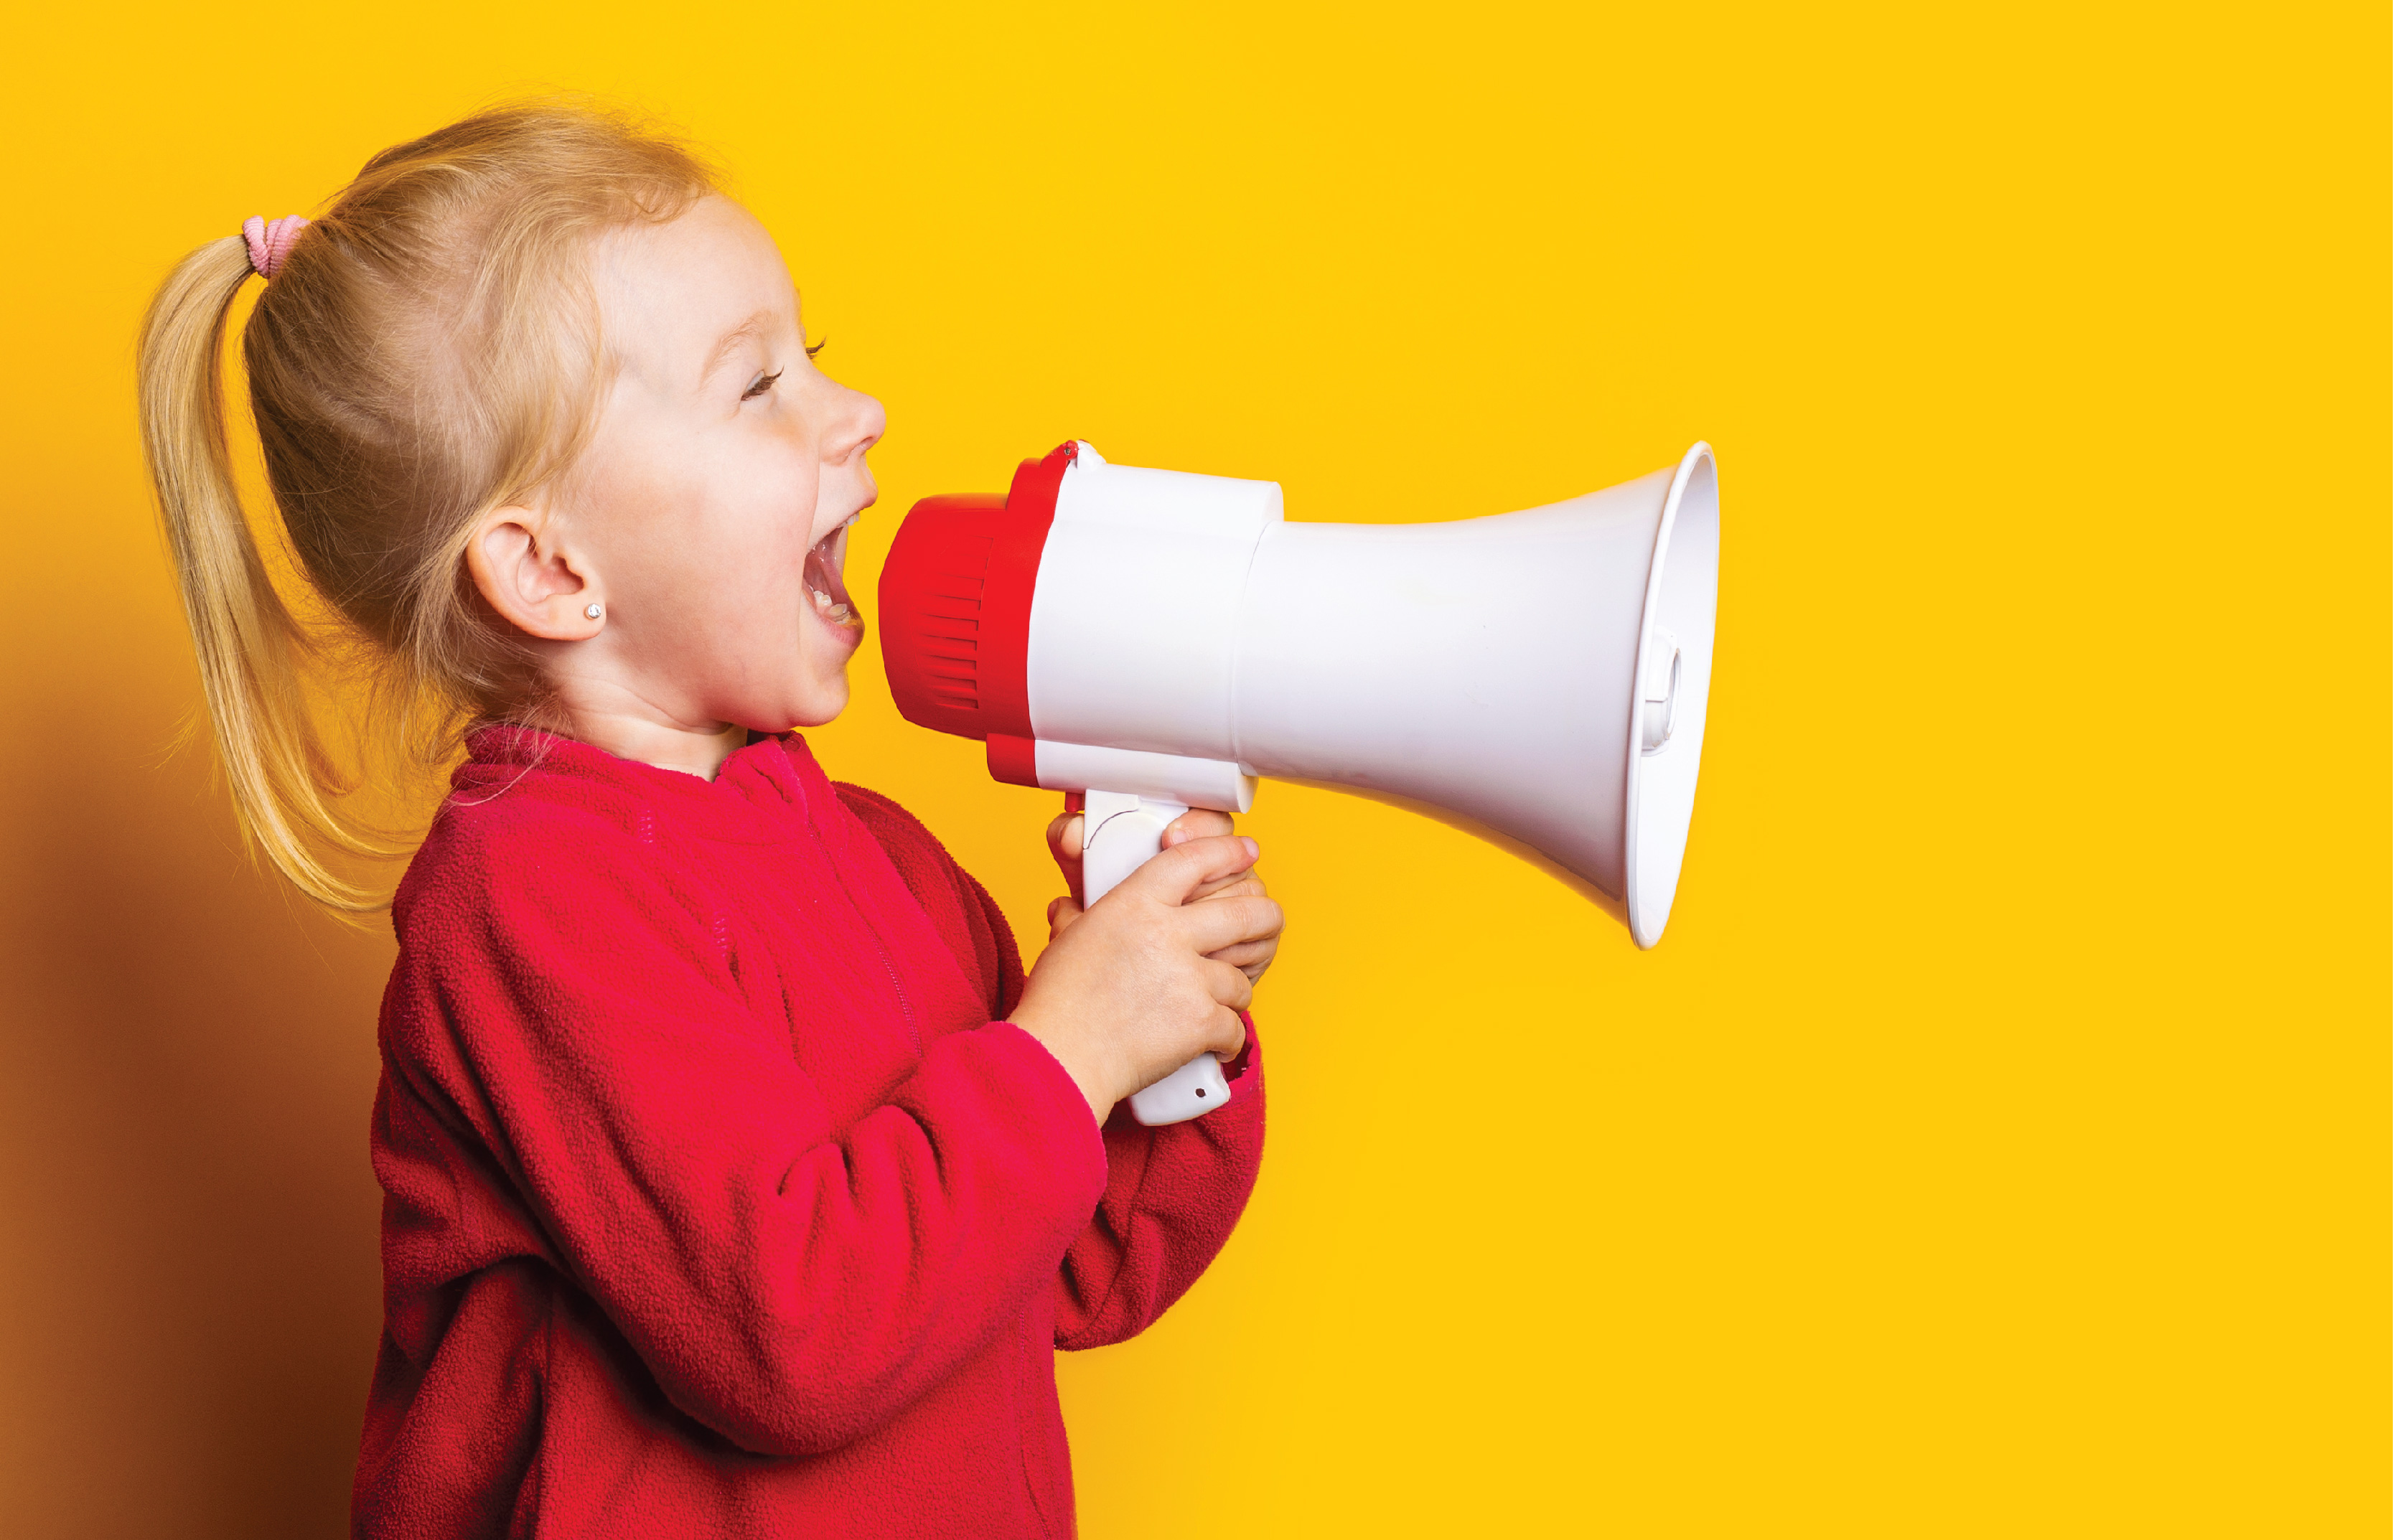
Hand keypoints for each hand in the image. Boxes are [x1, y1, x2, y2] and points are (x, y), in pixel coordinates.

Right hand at [1011, 833, 1283, 1124]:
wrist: (1060, 1057)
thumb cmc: (1058, 1002)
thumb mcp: (1066, 942)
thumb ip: (1078, 918)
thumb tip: (1066, 906)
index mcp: (1134, 904)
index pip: (1193, 861)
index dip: (1227, 853)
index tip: (1247, 852)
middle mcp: (1166, 933)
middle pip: (1245, 911)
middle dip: (1266, 916)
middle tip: (1269, 922)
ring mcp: (1187, 977)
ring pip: (1242, 975)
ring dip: (1236, 991)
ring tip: (1221, 1002)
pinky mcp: (1200, 1021)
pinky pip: (1235, 1025)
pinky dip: (1228, 1038)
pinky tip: (1214, 1042)